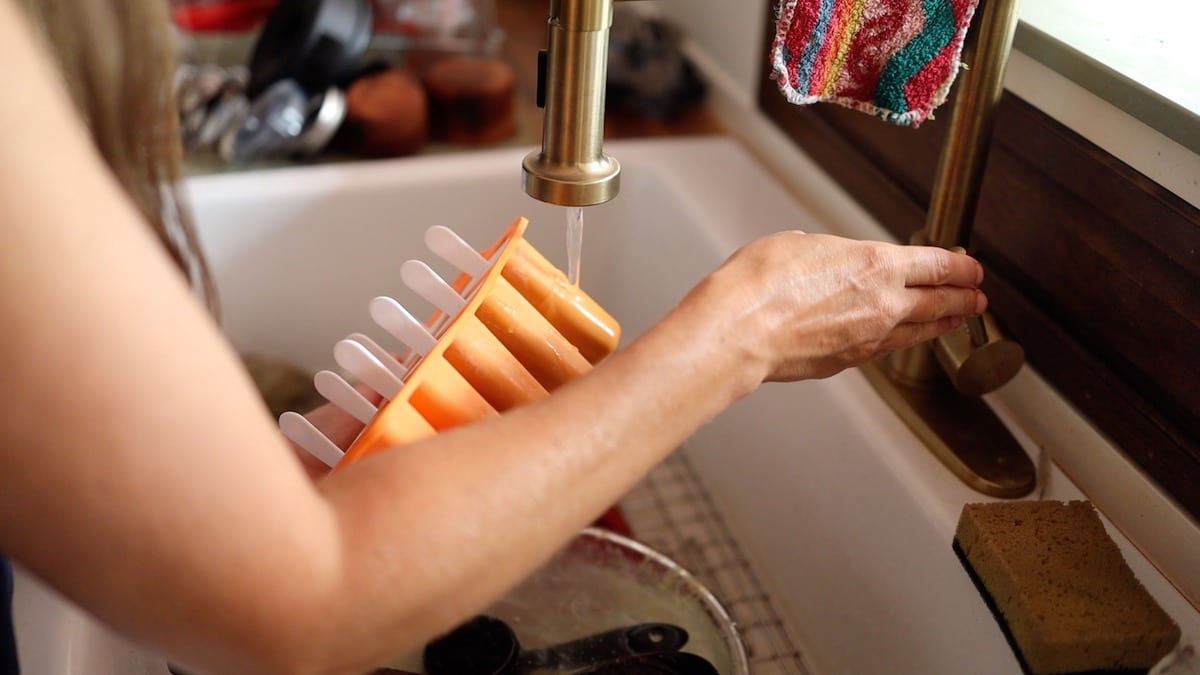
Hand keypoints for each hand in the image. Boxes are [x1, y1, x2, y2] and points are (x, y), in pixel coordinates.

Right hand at [689, 232, 985, 381]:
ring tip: (957, 320)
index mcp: (876, 264)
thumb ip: (827, 254)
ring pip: (921, 330)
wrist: (738, 331)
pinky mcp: (850, 361)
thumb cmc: (758, 286)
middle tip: (977, 296)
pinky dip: (905, 341)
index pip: (937, 265)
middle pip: (940, 300)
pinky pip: (889, 348)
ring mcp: (870, 337)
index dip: (961, 266)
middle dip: (964, 297)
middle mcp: (884, 303)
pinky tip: (904, 338)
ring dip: (943, 323)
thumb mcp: (797, 245)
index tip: (970, 267)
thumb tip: (827, 261)